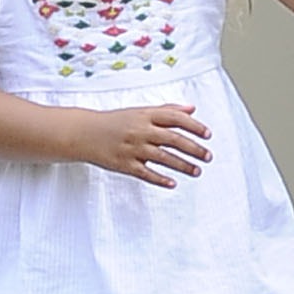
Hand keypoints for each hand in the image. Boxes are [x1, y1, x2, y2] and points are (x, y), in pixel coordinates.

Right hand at [75, 96, 211, 186]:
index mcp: (146, 115)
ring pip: (163, 158)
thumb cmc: (116, 121)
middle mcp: (141, 130)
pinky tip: (173, 184)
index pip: (176, 118)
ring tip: (197, 171)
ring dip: (183, 165)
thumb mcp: (141, 111)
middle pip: (173, 139)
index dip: (194, 126)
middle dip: (194, 148)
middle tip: (208, 156)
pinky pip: (146, 173)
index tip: (208, 135)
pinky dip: (160, 179)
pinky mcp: (124, 164)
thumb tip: (192, 109)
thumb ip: (167, 109)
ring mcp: (133, 148)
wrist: (85, 133)